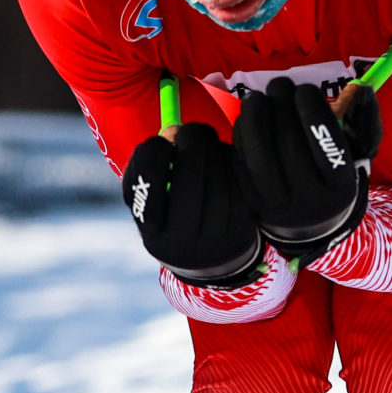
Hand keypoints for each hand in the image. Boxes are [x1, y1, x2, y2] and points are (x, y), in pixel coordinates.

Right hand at [122, 123, 264, 285]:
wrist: (210, 261)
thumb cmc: (172, 218)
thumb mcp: (149, 200)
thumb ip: (149, 166)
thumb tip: (172, 132)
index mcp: (152, 228)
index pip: (149, 177)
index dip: (156, 151)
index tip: (162, 143)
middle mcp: (183, 237)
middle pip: (190, 173)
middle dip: (192, 141)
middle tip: (193, 132)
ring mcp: (216, 234)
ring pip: (218, 173)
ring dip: (214, 148)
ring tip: (209, 145)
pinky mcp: (242, 225)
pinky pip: (238, 181)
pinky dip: (231, 163)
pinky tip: (224, 161)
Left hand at [232, 79, 381, 258]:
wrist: (310, 222)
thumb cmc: (335, 173)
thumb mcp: (359, 152)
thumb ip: (365, 119)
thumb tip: (362, 89)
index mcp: (341, 188)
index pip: (329, 145)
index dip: (314, 110)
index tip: (305, 89)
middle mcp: (310, 202)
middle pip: (290, 146)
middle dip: (281, 105)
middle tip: (280, 84)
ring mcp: (278, 206)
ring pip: (260, 157)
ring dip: (254, 118)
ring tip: (257, 97)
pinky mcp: (252, 204)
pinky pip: (241, 165)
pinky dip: (240, 137)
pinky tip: (246, 118)